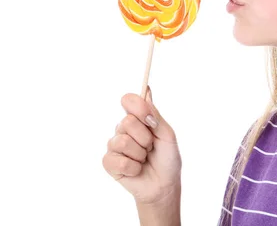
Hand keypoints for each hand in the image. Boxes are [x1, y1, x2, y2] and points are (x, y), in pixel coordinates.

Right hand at [103, 86, 181, 204]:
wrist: (164, 183)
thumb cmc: (167, 158)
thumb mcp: (167, 135)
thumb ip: (156, 116)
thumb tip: (147, 92)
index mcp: (138, 118)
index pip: (129, 100)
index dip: (138, 107)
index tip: (149, 119)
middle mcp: (123, 129)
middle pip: (126, 122)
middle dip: (145, 138)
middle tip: (151, 147)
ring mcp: (114, 145)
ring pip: (123, 142)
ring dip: (140, 154)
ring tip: (144, 159)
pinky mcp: (109, 162)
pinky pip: (119, 162)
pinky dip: (134, 168)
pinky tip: (136, 170)